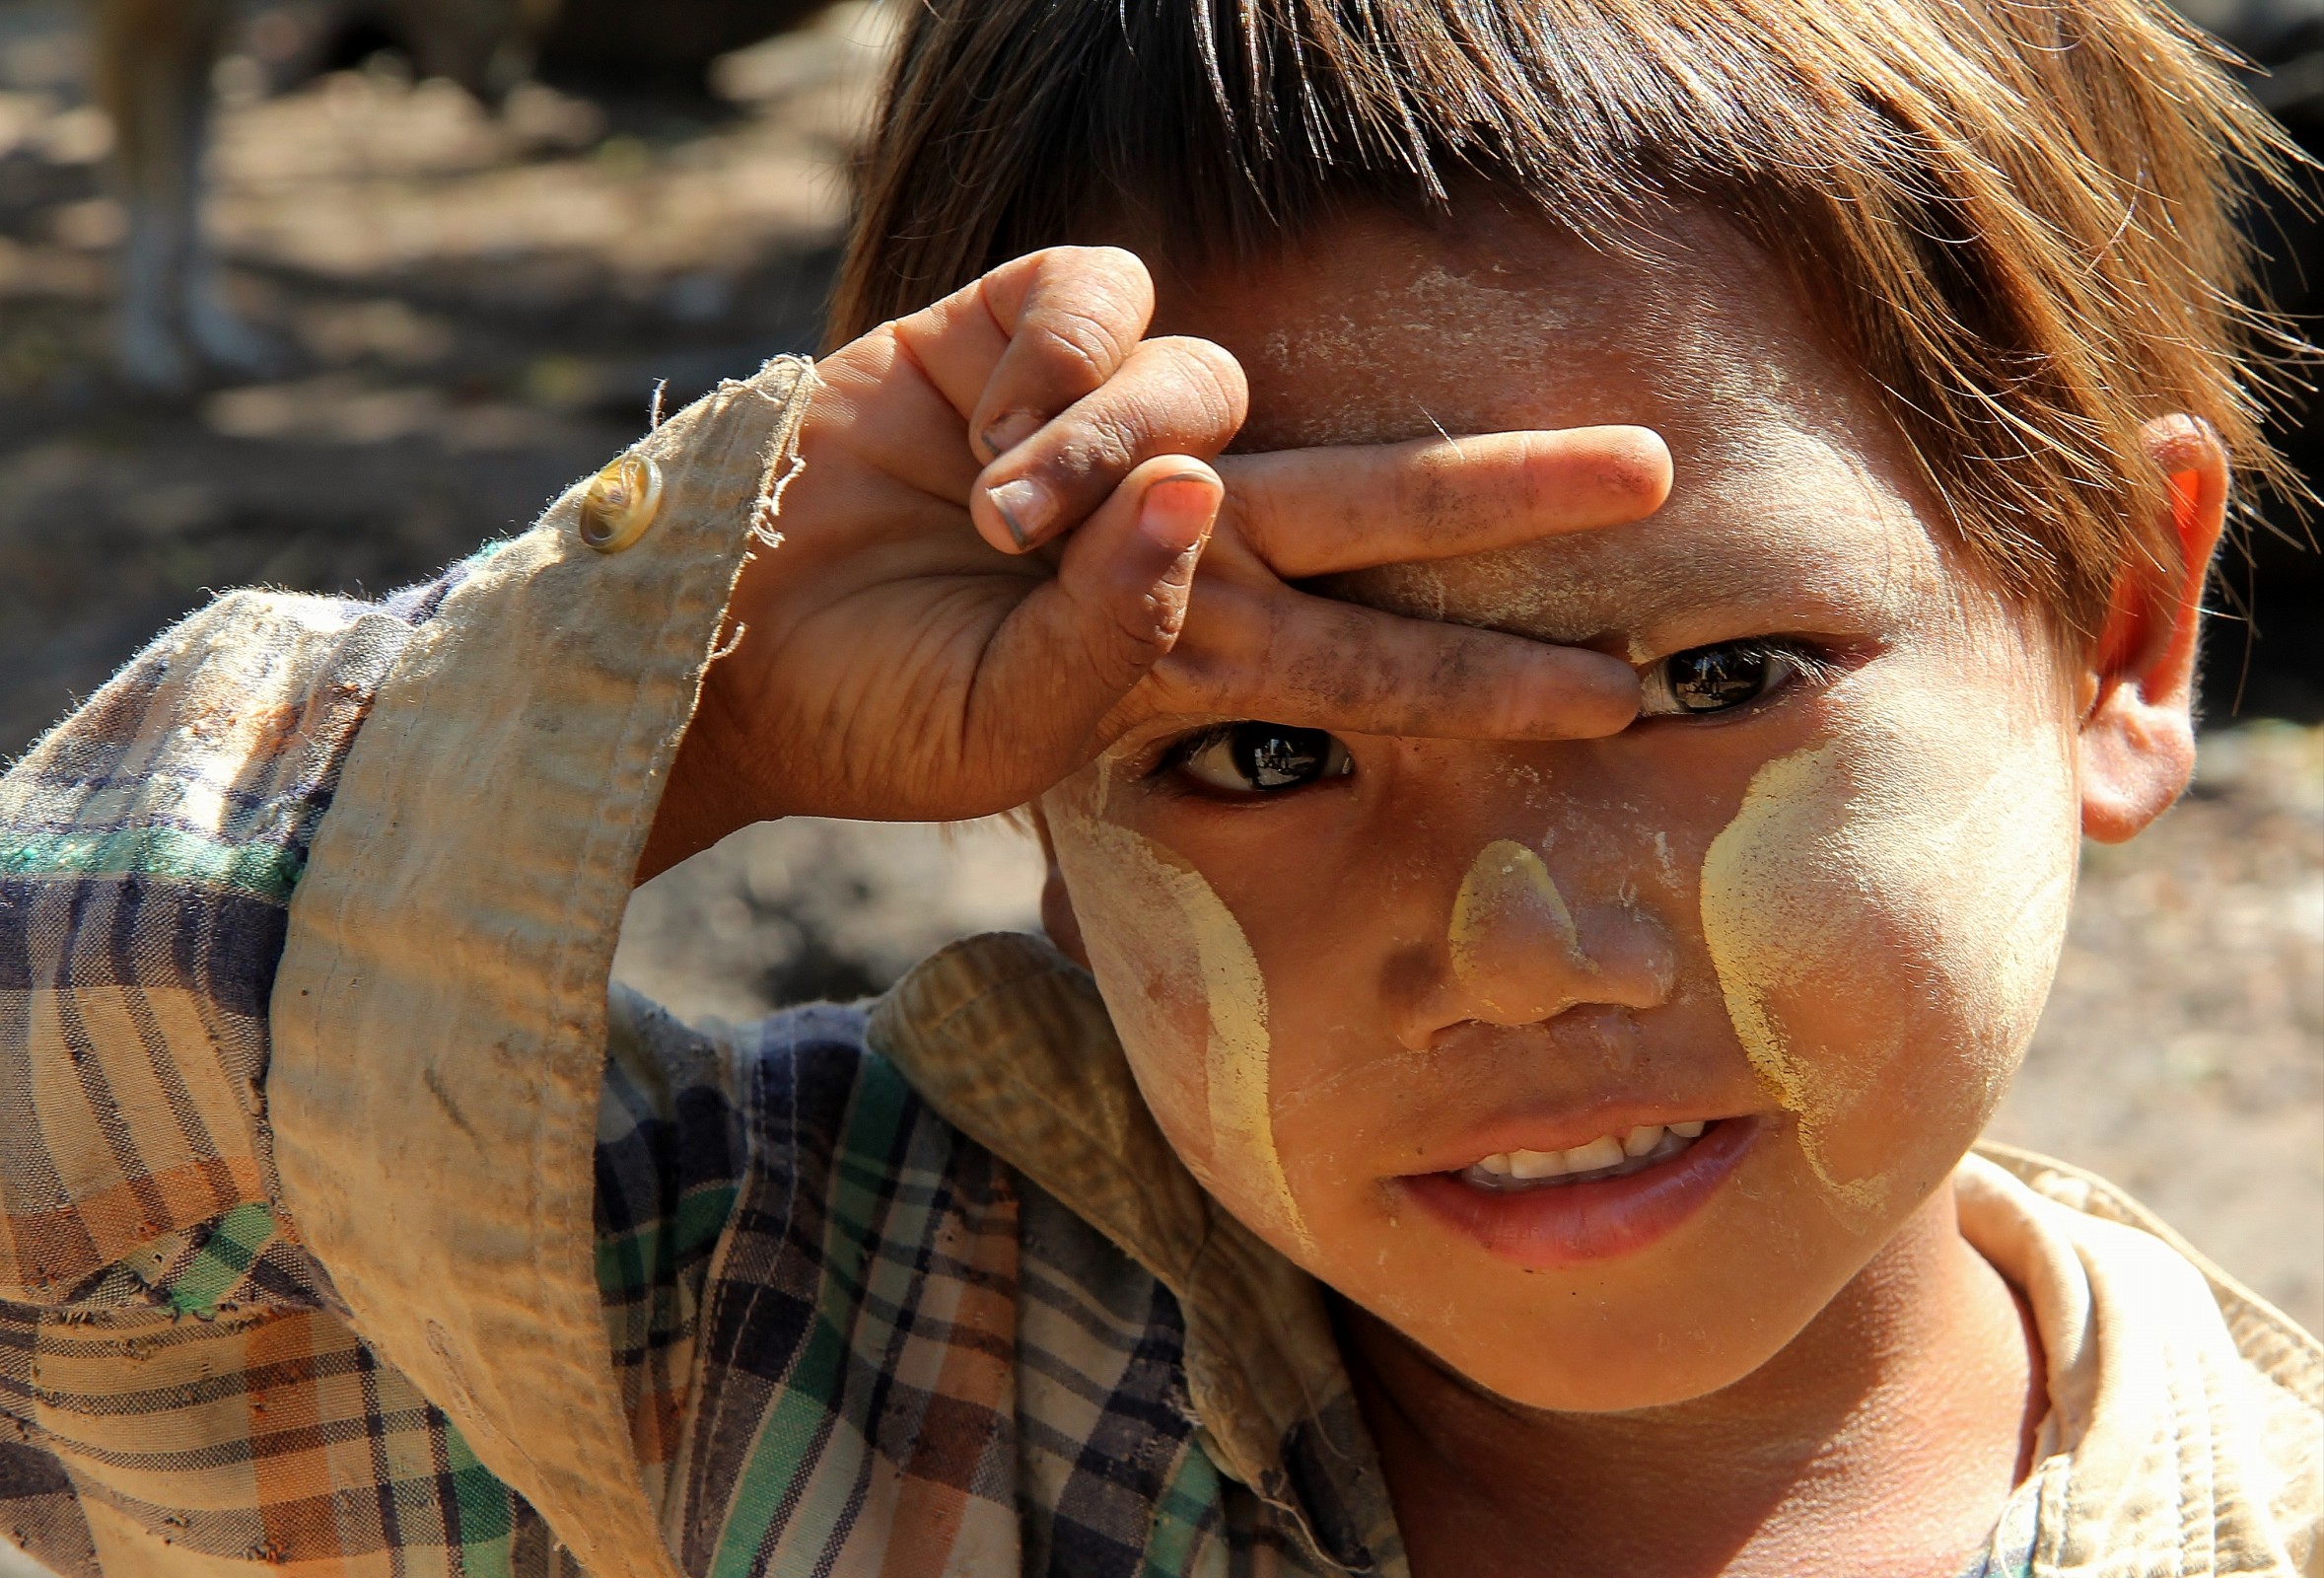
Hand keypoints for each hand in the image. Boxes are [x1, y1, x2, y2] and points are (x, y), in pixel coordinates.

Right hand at [644, 246, 1670, 875]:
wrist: (732, 630)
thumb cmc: (880, 709)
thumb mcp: (1007, 726)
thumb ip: (1117, 633)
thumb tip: (1202, 495)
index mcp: (1200, 649)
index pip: (1378, 659)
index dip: (1494, 676)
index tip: (1617, 699)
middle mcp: (1189, 531)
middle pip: (1385, 497)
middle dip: (1513, 491)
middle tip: (1654, 472)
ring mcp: (1119, 427)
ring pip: (1214, 384)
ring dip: (1109, 448)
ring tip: (996, 518)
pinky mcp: (1032, 331)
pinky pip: (1107, 300)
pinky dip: (1052, 362)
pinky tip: (983, 422)